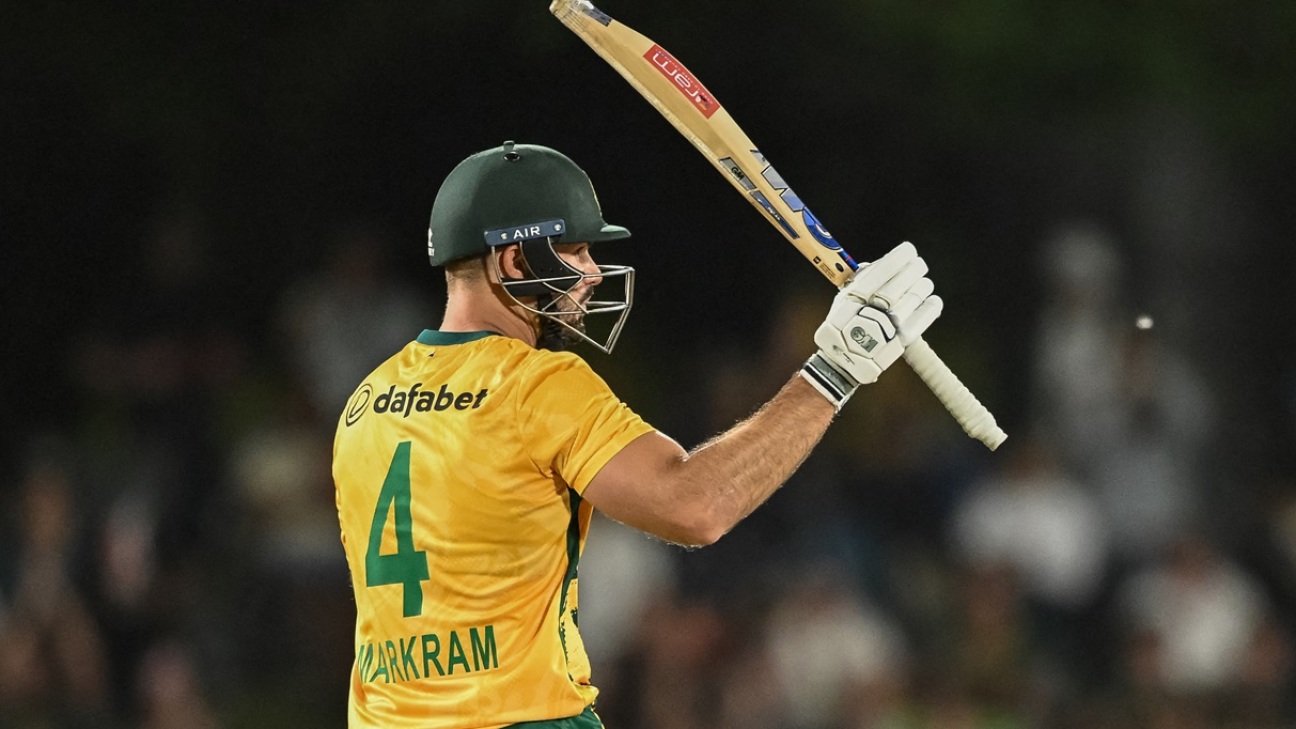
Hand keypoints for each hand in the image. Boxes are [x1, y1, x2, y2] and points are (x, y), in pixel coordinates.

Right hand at [800, 242, 943, 408]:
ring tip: (925, 284)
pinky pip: (919, 323)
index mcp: (853, 298)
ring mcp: (885, 328)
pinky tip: (934, 301)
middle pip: (898, 285)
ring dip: (922, 287)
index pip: (880, 272)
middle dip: (913, 270)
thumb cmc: (842, 325)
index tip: (909, 250)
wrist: (842, 362)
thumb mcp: (843, 299)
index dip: (898, 259)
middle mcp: (869, 311)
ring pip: (911, 300)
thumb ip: (862, 280)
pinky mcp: (898, 343)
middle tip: (919, 265)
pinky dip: (929, 310)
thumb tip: (887, 262)